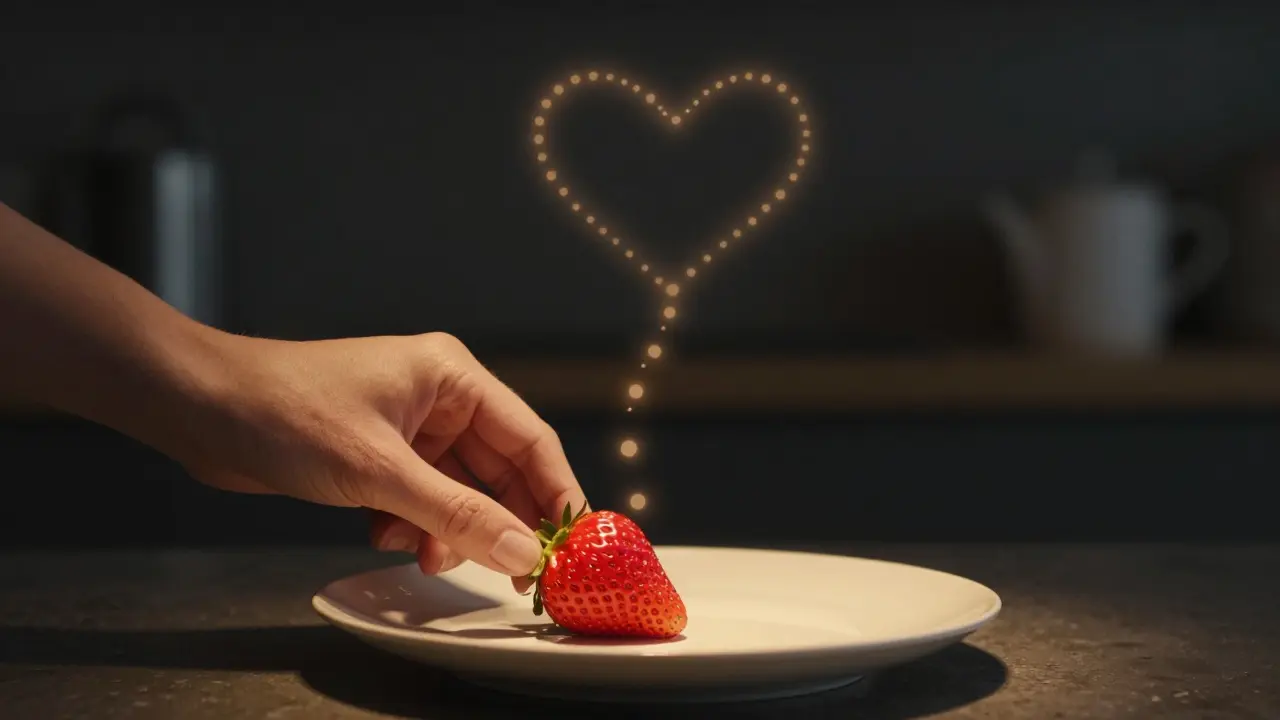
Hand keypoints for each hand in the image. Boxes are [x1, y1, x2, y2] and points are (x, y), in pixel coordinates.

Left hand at [181, 331, 585, 589]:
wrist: (201, 409)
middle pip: (498, 470)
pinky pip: (422, 499)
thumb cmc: (287, 413)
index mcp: (452, 377)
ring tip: (421, 553)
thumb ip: (456, 514)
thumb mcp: (379, 472)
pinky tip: (381, 533)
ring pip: (458, 492)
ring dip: (446, 530)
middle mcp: (440, 398)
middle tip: (511, 575)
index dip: (556, 494)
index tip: (572, 545)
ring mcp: (410, 428)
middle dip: (497, 522)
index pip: (530, 439)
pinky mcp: (381, 455)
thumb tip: (519, 552)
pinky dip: (411, 525)